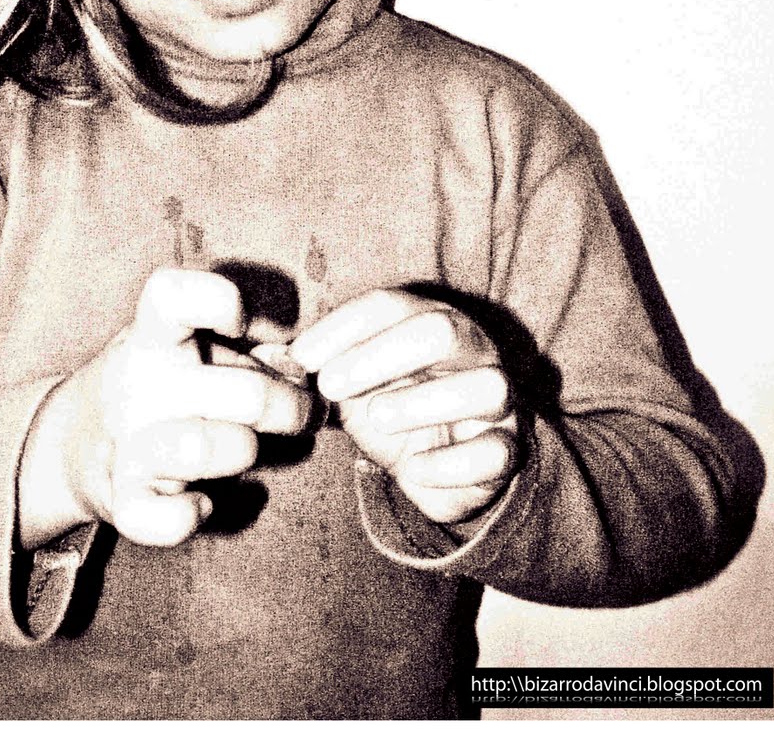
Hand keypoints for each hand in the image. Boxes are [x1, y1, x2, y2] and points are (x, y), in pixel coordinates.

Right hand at [19, 268, 309, 547]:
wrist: (71, 442)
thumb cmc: (159, 387)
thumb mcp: (191, 351)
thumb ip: (249, 353)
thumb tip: (300, 370)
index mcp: (153, 336)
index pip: (172, 297)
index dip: (218, 302)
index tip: (241, 323)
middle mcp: (136, 384)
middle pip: (244, 394)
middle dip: (290, 407)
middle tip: (302, 412)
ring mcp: (126, 443)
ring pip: (204, 450)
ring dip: (243, 452)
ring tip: (245, 447)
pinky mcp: (122, 499)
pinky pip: (162, 520)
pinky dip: (189, 515)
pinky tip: (201, 500)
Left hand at [290, 289, 518, 526]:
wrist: (437, 469)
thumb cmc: (389, 410)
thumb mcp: (349, 388)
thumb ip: (313, 371)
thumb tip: (264, 360)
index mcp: (428, 319)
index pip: (390, 304)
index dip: (345, 326)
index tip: (303, 357)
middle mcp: (472, 349)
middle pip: (442, 329)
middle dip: (382, 354)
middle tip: (332, 385)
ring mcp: (499, 399)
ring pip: (487, 385)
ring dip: (424, 401)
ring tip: (375, 418)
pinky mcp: (509, 449)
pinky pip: (496, 451)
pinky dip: (452, 462)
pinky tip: (413, 469)